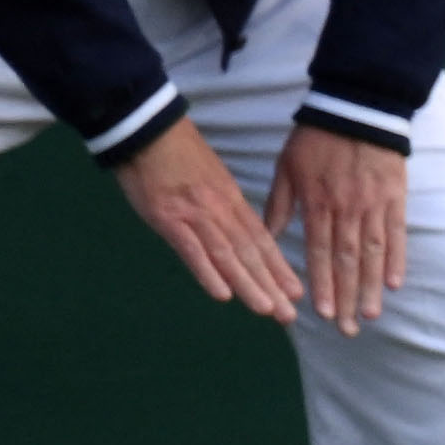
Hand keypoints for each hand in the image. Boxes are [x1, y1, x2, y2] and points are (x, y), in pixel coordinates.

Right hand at [114, 119, 301, 322]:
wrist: (150, 130)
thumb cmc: (177, 154)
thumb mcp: (211, 178)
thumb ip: (223, 208)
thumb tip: (235, 236)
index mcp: (231, 200)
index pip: (261, 239)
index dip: (278, 267)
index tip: (295, 291)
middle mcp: (220, 210)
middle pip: (250, 252)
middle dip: (271, 285)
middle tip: (289, 314)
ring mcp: (195, 214)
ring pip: (228, 255)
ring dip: (248, 284)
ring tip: (267, 310)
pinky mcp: (168, 218)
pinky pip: (192, 249)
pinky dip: (207, 272)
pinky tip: (222, 294)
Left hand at [265, 125, 411, 334]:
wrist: (357, 107)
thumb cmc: (316, 139)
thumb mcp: (287, 169)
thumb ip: (279, 205)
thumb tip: (266, 238)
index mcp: (318, 203)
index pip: (320, 252)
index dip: (321, 284)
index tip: (320, 313)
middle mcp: (347, 209)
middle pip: (348, 261)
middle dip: (346, 297)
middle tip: (347, 328)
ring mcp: (374, 204)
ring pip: (373, 252)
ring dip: (370, 286)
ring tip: (370, 314)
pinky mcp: (395, 196)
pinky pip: (397, 232)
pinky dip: (397, 258)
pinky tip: (394, 283)